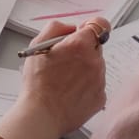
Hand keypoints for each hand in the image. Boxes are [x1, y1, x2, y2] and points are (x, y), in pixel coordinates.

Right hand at [10, 19, 106, 138]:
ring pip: (96, 66)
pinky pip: (97, 84)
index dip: (90, 27)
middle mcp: (94, 61)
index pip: (100, 24)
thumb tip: (70, 28)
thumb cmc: (38, 83)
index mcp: (80, 45)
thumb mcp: (38, 45)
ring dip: (85, 69)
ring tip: (65, 80)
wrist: (42, 114)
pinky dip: (87, 86)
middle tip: (65, 61)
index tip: (83, 33)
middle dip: (83, 50)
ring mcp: (100, 80)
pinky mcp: (101, 97)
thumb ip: (56, 28)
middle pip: (96, 46)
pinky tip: (71, 91)